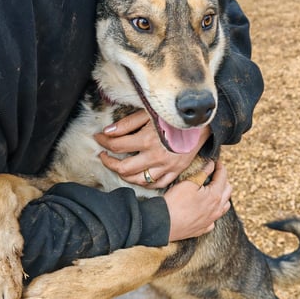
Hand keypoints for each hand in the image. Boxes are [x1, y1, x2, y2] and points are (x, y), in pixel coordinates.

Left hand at [94, 110, 210, 187]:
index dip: (103, 142)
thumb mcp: (149, 114)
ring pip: (138, 180)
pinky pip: (156, 184)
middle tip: (104, 156)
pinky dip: (144, 182)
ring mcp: (166, 167)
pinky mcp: (175, 172)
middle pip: (124, 168)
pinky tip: (138, 176)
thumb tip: (106, 132)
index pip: (116, 145)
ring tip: (118, 166)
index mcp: (148, 140)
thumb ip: (127, 124)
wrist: (201, 124)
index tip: (98, 138)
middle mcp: (156, 157)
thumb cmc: (173, 116)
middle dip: (109, 162)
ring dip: (124, 174)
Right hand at [165, 160, 231, 240]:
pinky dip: (213, 211)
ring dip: (222, 196)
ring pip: (224, 206)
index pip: (223, 177)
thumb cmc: (175, 203)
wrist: (164, 223)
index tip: (216, 162)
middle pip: (227, 191)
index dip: (220, 167)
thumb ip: (203, 173)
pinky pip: (214, 219)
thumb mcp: (189, 183)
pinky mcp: (203, 228)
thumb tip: (211, 165)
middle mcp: (216, 209)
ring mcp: (210, 220)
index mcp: (214, 195)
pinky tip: (206, 208)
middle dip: (223, 180)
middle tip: (215, 173)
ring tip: (213, 190)